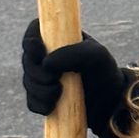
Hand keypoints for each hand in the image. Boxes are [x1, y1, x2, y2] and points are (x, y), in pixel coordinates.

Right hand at [21, 18, 138, 137]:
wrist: (111, 102)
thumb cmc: (105, 72)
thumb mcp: (96, 56)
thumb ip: (74, 54)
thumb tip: (46, 63)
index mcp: (60, 39)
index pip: (35, 31)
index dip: (30, 41)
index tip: (39, 51)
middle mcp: (48, 56)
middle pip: (27, 60)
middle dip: (37, 72)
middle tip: (55, 79)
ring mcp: (44, 78)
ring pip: (28, 82)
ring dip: (40, 90)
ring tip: (58, 94)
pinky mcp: (45, 98)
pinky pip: (32, 102)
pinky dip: (39, 105)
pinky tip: (52, 106)